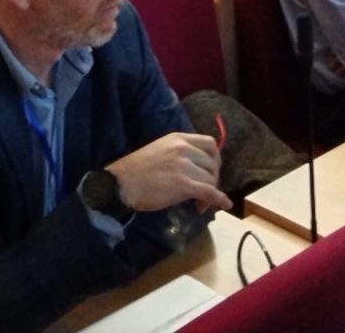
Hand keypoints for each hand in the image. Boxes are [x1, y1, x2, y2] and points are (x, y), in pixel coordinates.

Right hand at [106, 132, 229, 214]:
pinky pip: (210, 192)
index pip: (210, 143)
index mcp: (178, 138)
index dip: (215, 159)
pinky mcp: (184, 184)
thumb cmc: (136, 169)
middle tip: (206, 192)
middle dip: (214, 179)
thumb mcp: (160, 150)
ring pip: (211, 179)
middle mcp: (183, 148)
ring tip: (200, 203)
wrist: (121, 183)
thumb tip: (197, 167)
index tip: (212, 171)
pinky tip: (223, 204)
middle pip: (213, 163)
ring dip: (211, 192)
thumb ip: (179, 153)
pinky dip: (219, 199)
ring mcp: (184, 165)